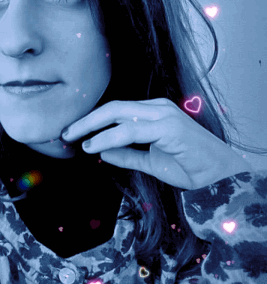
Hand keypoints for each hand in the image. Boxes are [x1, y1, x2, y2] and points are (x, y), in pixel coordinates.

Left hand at [61, 98, 252, 189]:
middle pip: (114, 107)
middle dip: (86, 119)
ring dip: (92, 126)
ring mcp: (164, 115)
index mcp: (154, 112)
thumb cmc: (189, 167)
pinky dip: (109, 137)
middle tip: (65, 132)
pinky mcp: (169, 127)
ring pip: (119, 114)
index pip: (117, 110)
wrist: (219, 177)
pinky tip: (94, 146)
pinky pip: (132, 130)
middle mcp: (158, 108)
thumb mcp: (150, 161)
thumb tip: (102, 151)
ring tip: (75, 139)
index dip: (93, 120)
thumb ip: (127, 155)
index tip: (74, 132)